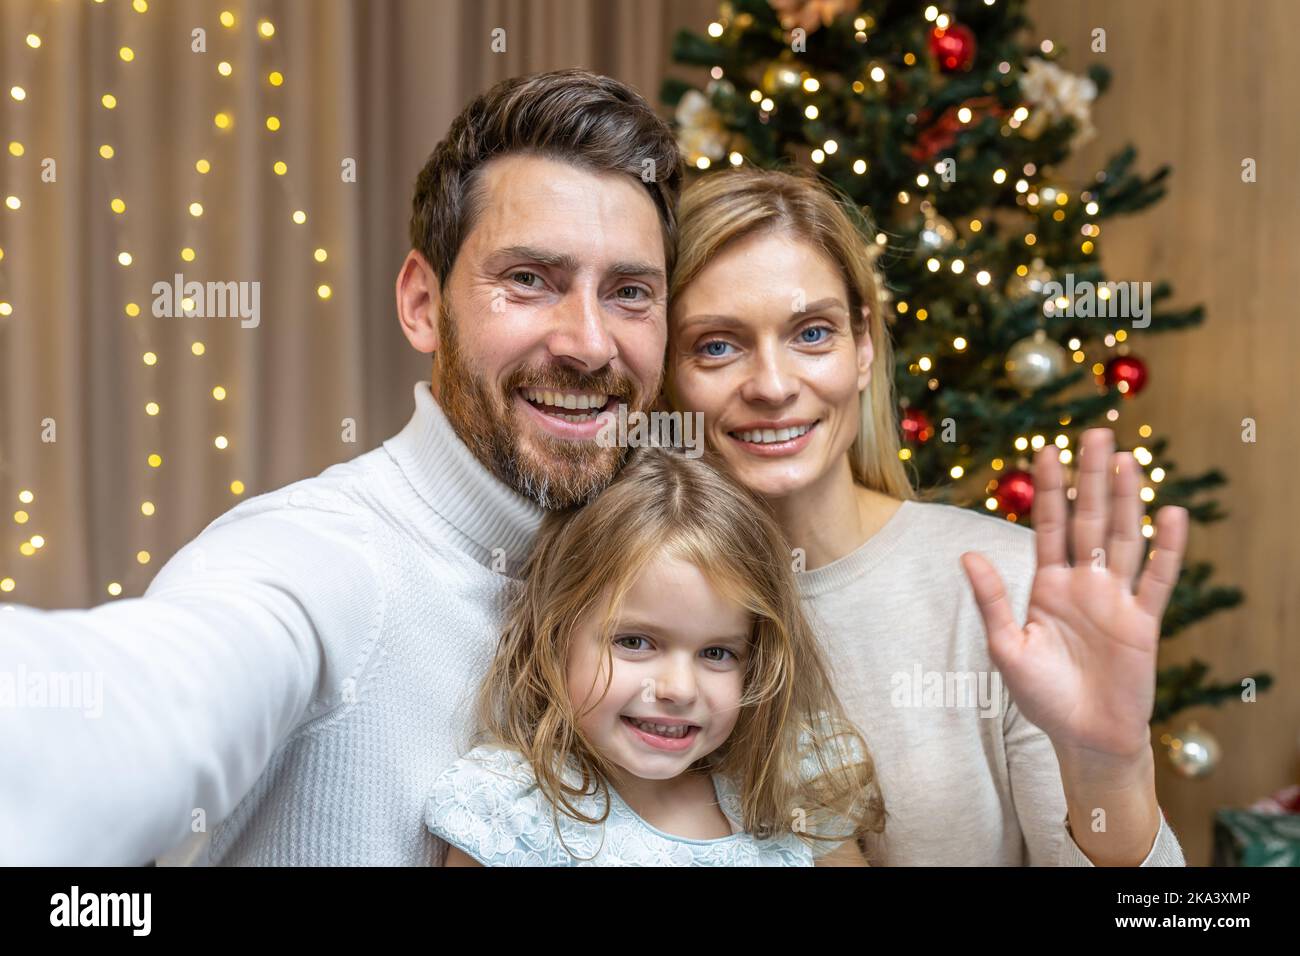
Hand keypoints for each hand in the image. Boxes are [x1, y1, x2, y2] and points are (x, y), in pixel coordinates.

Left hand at [961, 429, 1187, 760]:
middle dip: (1090, 478)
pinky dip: (1166, 549)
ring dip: (1126, 501)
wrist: (1083, 738)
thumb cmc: (1042, 696)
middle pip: (1089, 519)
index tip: (1046, 448)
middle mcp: (1084, 584)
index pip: (1049, 526)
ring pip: (1123, 539)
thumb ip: (991, 600)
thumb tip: (966, 554)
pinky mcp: (1143, 623)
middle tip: (1096, 433)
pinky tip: (1170, 515)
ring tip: (1127, 460)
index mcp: (1048, 585)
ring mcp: (1116, 600)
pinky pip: (1158, 580)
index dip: (1049, 488)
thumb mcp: (1006, 647)